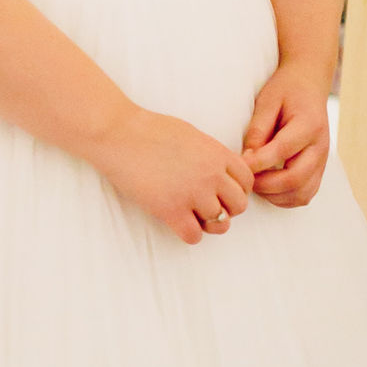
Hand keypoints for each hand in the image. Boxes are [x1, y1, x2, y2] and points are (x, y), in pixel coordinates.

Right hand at [93, 106, 252, 245]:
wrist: (119, 134)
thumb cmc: (150, 130)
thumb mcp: (193, 136)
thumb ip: (212, 155)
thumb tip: (223, 173)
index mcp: (218, 154)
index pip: (247, 182)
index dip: (236, 189)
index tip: (221, 191)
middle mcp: (211, 175)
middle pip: (239, 206)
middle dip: (226, 208)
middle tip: (206, 204)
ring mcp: (192, 194)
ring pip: (220, 223)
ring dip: (207, 222)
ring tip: (190, 213)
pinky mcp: (170, 210)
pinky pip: (194, 236)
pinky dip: (190, 234)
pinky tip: (178, 222)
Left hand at [243, 63, 333, 207]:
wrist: (309, 86)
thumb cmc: (286, 91)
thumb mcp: (267, 101)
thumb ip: (258, 129)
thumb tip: (247, 158)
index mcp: (309, 125)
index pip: (282, 151)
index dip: (257, 163)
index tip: (238, 164)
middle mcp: (320, 147)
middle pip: (295, 179)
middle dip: (264, 184)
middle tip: (244, 178)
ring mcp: (323, 162)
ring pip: (301, 193)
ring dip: (274, 195)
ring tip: (255, 183)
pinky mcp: (319, 170)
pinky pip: (304, 195)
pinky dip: (284, 198)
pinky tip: (268, 188)